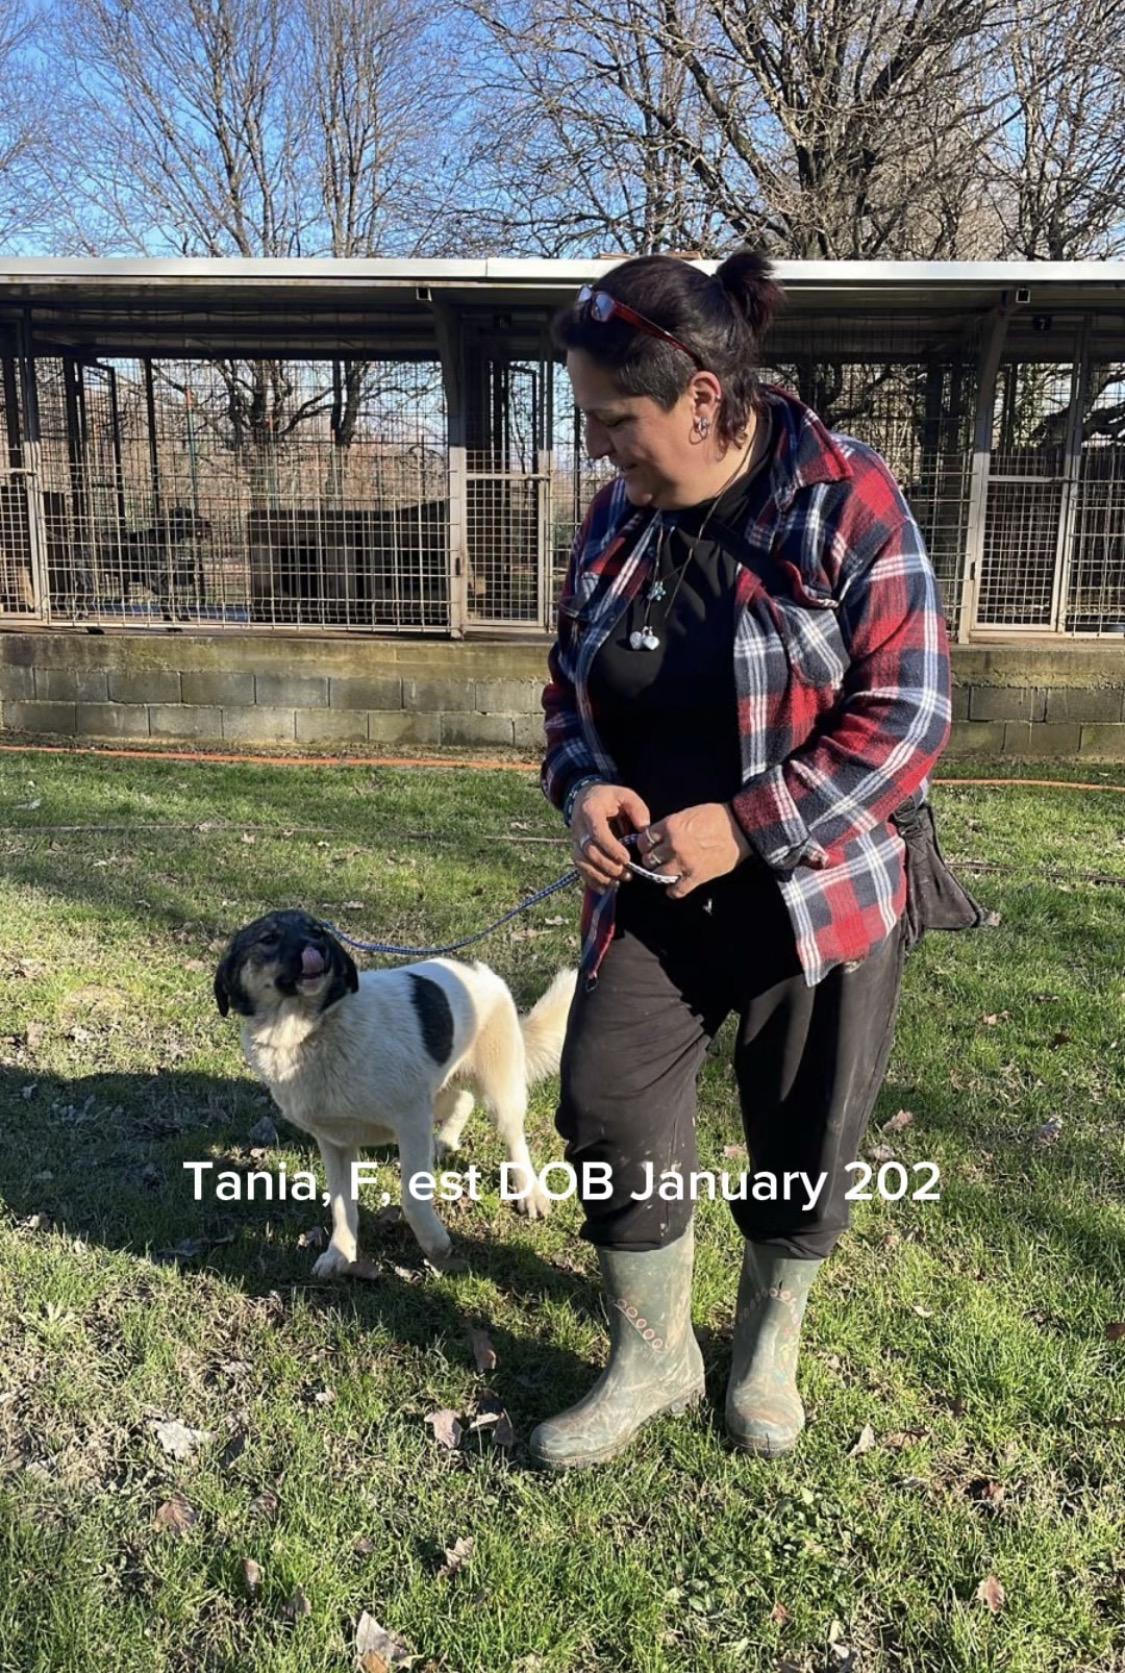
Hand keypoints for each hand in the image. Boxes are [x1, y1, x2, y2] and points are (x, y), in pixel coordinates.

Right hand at [570, 782, 651, 892]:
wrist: (587, 797)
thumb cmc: (610, 797)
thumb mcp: (626, 795)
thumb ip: (637, 810)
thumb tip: (644, 829)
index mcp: (590, 811)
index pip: (597, 833)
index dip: (611, 848)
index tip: (626, 859)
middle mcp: (579, 827)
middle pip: (589, 851)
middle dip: (608, 866)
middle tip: (627, 874)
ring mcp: (575, 840)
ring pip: (582, 862)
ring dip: (600, 875)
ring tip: (618, 882)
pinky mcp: (576, 850)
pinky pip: (580, 868)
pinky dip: (591, 879)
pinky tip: (605, 887)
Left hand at [636, 802, 752, 900]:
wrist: (740, 829)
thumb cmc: (716, 817)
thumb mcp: (687, 814)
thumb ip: (670, 826)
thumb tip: (657, 838)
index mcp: (670, 826)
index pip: (644, 840)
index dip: (644, 844)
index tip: (647, 847)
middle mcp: (673, 846)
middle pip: (649, 858)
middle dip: (651, 859)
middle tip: (656, 859)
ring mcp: (684, 863)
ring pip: (658, 874)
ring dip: (659, 873)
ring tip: (664, 871)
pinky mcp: (697, 876)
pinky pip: (677, 890)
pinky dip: (672, 891)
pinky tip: (672, 888)